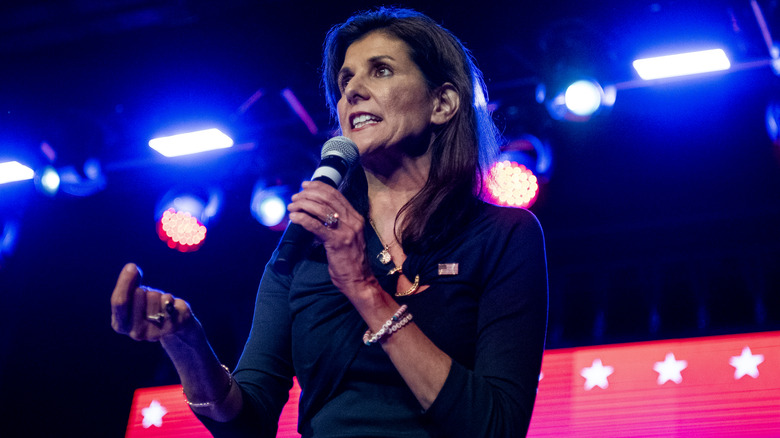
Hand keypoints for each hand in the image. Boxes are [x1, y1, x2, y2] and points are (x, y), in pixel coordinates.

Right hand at [110, 263, 196, 341]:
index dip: (124, 282)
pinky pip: (170, 301)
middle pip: (139, 295)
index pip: (119, 302)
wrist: (174, 324)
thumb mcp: (135, 297)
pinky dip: (172, 298)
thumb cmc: (149, 307)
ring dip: (159, 295)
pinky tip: (172, 307)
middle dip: (145, 290)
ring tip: (161, 304)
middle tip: (149, 298)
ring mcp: (155, 332)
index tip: (132, 266)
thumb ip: (129, 284)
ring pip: (156, 297)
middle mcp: (136, 333)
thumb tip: (131, 268)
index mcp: (120, 325)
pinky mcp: (173, 327)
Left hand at [287, 181, 375, 296]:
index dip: (319, 187)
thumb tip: (318, 214)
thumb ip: (338, 224)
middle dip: (308, 194)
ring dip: (303, 205)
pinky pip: (316, 226)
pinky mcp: (336, 242)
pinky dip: (303, 219)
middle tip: (295, 197)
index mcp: (356, 218)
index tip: (305, 185)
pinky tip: (294, 218)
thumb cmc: (351, 260)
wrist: (359, 280)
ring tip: (292, 207)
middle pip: (327, 199)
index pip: (336, 195)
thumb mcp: (349, 237)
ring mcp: (346, 231)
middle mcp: (353, 221)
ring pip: (321, 210)